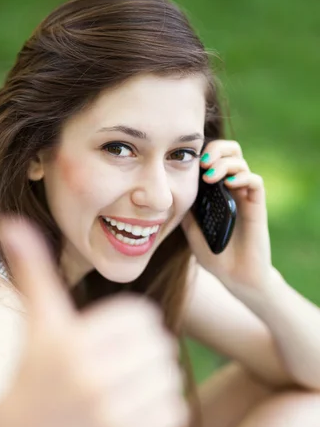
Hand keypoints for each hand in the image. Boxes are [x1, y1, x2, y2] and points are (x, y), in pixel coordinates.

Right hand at [0, 216, 188, 426]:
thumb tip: (11, 219)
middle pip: (160, 346)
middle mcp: (89, 382)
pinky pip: (174, 414)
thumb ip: (31, 267)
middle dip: (146, 349)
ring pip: (170, 379)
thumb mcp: (35, 319)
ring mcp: (107, 420)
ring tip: (132, 381)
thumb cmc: (29, 368)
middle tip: (125, 359)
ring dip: (156, 377)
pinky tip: (136, 406)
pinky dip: (163, 407)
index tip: (115, 334)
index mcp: (71, 342)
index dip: (133, 323)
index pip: (142, 317)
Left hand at [181, 139, 272, 295]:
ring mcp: (244, 196)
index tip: (185, 160)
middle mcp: (231, 188)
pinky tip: (229, 184)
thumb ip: (184, 210)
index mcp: (215, 190)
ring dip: (224, 163)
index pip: (212, 157)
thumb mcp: (191, 230)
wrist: (236, 276)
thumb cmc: (214, 254)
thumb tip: (168, 193)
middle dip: (216, 149)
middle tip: (202, 162)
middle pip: (230, 151)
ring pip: (241, 162)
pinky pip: (255, 182)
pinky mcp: (257, 206)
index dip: (202, 152)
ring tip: (210, 176)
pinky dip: (243, 177)